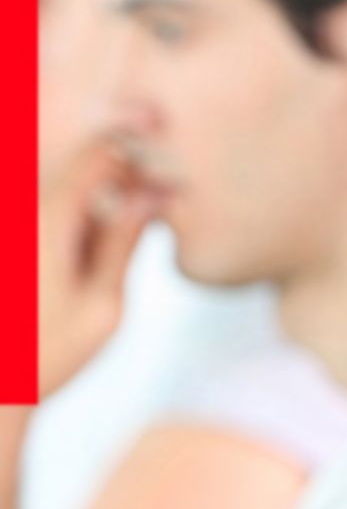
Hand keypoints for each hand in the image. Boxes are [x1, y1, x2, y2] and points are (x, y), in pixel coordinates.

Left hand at [37, 137, 156, 399]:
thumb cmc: (44, 356)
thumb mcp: (103, 304)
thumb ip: (124, 243)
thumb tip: (151, 196)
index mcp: (46, 218)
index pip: (99, 153)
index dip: (139, 152)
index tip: (167, 177)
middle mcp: (19, 211)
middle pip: (80, 169)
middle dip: (120, 186)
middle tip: (151, 220)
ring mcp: (12, 226)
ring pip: (61, 193)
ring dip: (94, 213)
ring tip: (104, 265)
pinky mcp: (12, 242)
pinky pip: (45, 217)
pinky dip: (73, 231)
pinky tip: (80, 270)